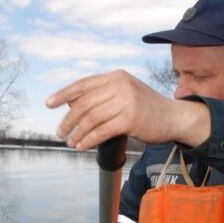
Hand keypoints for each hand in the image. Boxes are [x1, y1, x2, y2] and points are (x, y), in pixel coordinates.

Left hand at [45, 69, 209, 149]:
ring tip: (70, 141)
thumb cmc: (147, 108)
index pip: (83, 84)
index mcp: (116, 77)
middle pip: (84, 103)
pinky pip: (101, 131)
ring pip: (91, 119)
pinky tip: (82, 145)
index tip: (49, 103)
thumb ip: (102, 95)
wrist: (174, 117)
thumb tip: (71, 104)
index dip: (64, 94)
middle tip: (60, 131)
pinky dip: (88, 140)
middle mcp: (120, 85)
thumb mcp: (125, 93)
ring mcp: (126, 101)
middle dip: (68, 119)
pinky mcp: (130, 119)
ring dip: (77, 132)